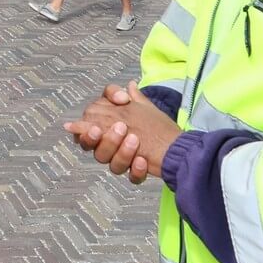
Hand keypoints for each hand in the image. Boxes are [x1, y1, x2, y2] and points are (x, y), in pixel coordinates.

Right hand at [64, 81, 181, 181]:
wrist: (177, 141)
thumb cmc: (152, 121)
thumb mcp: (137, 103)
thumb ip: (122, 95)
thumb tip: (127, 85)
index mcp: (104, 130)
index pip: (84, 134)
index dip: (85, 133)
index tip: (96, 128)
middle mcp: (110, 148)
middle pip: (97, 151)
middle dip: (107, 141)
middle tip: (121, 128)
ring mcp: (123, 161)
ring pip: (112, 165)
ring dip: (122, 152)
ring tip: (135, 139)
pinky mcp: (136, 172)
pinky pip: (132, 177)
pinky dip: (136, 170)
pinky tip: (142, 161)